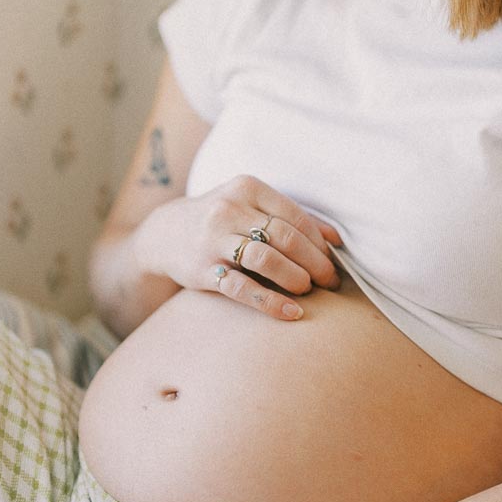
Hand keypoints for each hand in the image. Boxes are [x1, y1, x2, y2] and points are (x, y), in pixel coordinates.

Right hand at [133, 174, 341, 320]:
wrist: (165, 234)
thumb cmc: (223, 220)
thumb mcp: (252, 206)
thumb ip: (292, 218)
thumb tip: (337, 240)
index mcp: (247, 188)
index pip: (295, 216)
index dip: (319, 242)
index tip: (334, 261)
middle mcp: (229, 209)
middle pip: (284, 237)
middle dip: (315, 262)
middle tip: (330, 282)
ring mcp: (214, 240)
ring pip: (265, 259)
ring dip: (295, 278)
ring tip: (310, 290)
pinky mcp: (204, 270)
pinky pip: (241, 288)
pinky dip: (270, 302)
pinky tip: (291, 313)